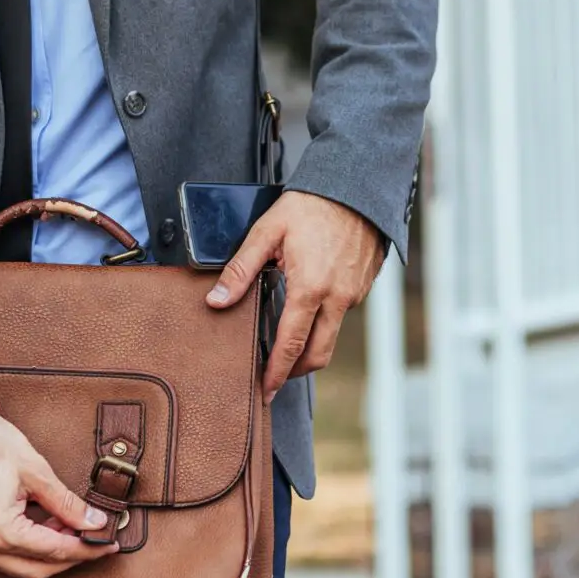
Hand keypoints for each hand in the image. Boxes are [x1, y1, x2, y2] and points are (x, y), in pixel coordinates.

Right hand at [0, 401, 118, 577]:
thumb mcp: (36, 471)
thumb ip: (67, 503)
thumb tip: (93, 521)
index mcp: (1, 531)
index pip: (55, 550)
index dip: (87, 549)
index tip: (108, 544)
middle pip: (39, 569)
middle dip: (71, 557)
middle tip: (96, 541)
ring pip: (22, 567)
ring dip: (50, 553)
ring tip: (73, 527)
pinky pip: (5, 556)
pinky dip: (29, 547)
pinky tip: (47, 526)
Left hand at [207, 189, 383, 394]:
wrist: (356, 186)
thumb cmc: (311, 205)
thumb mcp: (267, 232)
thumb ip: (240, 270)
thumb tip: (216, 301)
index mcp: (310, 288)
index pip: (291, 344)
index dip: (276, 372)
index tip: (265, 390)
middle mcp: (337, 298)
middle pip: (317, 354)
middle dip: (294, 371)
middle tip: (274, 377)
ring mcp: (353, 294)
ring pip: (331, 336)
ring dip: (308, 345)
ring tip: (285, 340)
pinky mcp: (362, 287)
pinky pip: (341, 315)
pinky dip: (323, 321)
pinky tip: (307, 307)